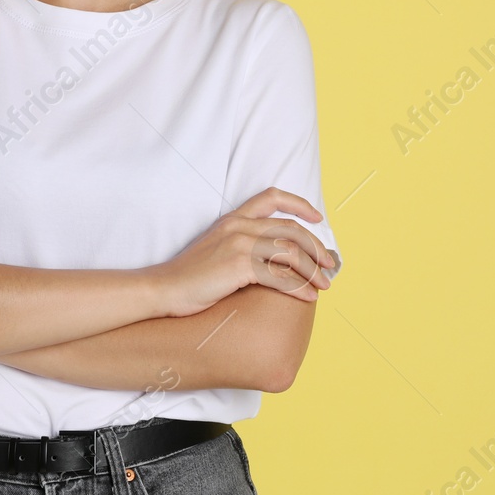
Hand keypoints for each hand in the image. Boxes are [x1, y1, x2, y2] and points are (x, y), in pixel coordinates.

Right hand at [148, 187, 335, 316]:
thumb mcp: (217, 251)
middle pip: (291, 229)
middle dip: (316, 247)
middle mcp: (238, 226)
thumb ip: (241, 247)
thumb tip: (273, 261)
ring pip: (290, 252)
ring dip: (313, 270)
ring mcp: (239, 244)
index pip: (271, 197)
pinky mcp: (239, 265)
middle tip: (330, 264)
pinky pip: (280, 276)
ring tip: (324, 286)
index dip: (299, 204)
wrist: (163, 289)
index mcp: (233, 219)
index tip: (318, 218)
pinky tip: (308, 297)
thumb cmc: (189, 277)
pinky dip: (300, 288)